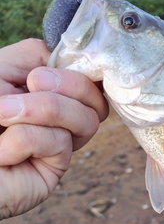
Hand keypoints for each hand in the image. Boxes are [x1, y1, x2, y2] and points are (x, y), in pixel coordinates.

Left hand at [0, 38, 108, 219]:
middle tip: (27, 87)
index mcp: (46, 88)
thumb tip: (70, 59)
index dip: (77, 68)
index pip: (86, 74)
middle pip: (93, 95)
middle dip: (62, 86)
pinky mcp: (56, 168)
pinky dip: (23, 140)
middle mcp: (58, 115)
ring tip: (3, 118)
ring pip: (86, 118)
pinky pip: (59, 141)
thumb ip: (34, 55)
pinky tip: (3, 153)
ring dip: (39, 111)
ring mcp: (59, 141)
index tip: (40, 75)